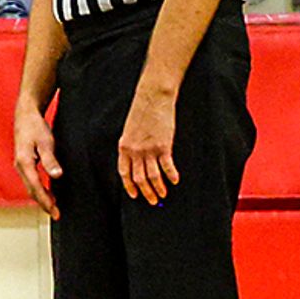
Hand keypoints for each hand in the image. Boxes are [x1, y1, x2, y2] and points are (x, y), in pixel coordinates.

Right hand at [11, 98, 61, 216]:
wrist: (26, 114)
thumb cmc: (35, 126)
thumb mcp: (46, 141)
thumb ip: (50, 160)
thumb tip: (56, 175)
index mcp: (24, 162)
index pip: (36, 188)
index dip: (46, 202)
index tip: (55, 212)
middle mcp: (20, 166)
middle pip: (31, 191)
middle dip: (43, 203)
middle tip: (56, 214)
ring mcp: (20, 165)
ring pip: (30, 187)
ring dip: (41, 198)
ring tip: (53, 207)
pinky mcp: (23, 162)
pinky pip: (31, 181)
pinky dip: (39, 189)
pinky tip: (48, 192)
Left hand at [117, 79, 181, 203]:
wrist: (152, 97)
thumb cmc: (142, 111)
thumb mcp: (130, 130)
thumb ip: (132, 146)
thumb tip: (138, 161)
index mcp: (124, 147)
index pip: (124, 173)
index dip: (129, 186)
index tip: (135, 195)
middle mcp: (135, 151)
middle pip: (139, 178)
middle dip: (146, 192)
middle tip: (153, 201)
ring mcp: (149, 149)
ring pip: (153, 177)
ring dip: (159, 188)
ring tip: (164, 195)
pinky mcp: (163, 146)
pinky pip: (167, 167)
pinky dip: (171, 176)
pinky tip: (175, 180)